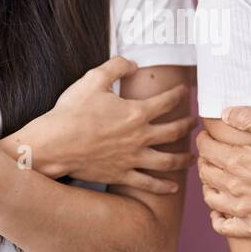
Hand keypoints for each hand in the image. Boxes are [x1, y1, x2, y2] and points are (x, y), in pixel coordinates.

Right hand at [31, 56, 193, 193]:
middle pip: (174, 132)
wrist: (55, 143)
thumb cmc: (72, 111)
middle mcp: (140, 137)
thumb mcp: (93, 79)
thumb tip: (133, 64)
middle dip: (187, 126)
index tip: (185, 91)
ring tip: (193, 157)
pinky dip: (163, 186)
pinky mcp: (121, 174)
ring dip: (183, 159)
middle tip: (195, 123)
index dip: (179, 95)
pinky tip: (173, 187)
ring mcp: (132, 159)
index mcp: (136, 112)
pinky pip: (148, 183)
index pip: (167, 102)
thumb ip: (116, 67)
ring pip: (167, 161)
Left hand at [197, 106, 250, 236]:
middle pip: (205, 172)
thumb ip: (248, 117)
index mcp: (237, 161)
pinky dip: (216, 217)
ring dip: (207, 185)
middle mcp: (234, 186)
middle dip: (203, 160)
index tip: (206, 136)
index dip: (203, 140)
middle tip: (210, 154)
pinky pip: (222, 225)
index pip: (206, 149)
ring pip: (209, 197)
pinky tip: (219, 209)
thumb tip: (224, 113)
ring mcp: (241, 210)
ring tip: (214, 178)